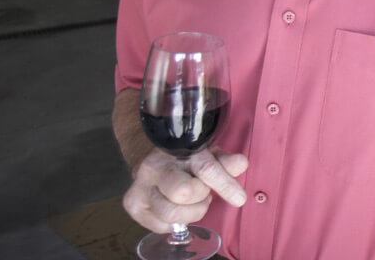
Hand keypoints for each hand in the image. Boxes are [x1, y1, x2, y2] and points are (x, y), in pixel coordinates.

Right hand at [122, 147, 247, 233]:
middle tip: (203, 192)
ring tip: (192, 201)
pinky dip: (174, 223)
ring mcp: (140, 186)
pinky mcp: (133, 204)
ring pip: (171, 214)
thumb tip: (241, 164)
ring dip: (189, 213)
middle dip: (200, 198)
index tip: (239, 198)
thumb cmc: (187, 160)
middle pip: (183, 193)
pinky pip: (160, 226)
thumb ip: (226, 161)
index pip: (205, 169)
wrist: (155, 160)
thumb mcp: (209, 156)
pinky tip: (176, 208)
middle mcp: (154, 167)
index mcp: (178, 150)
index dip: (224, 184)